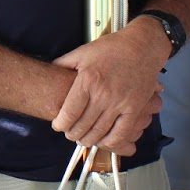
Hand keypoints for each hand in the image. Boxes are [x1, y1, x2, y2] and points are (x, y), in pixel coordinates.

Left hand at [49, 20, 167, 155]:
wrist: (142, 47)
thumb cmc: (111, 49)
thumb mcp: (82, 53)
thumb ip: (63, 64)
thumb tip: (48, 73)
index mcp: (87, 80)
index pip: (69, 113)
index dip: (60, 124)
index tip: (58, 126)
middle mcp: (103, 94)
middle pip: (82, 126)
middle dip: (72, 134)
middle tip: (69, 134)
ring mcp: (120, 103)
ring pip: (100, 132)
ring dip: (88, 140)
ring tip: (82, 138)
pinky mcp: (135, 109)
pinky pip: (121, 133)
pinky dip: (110, 142)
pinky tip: (103, 141)